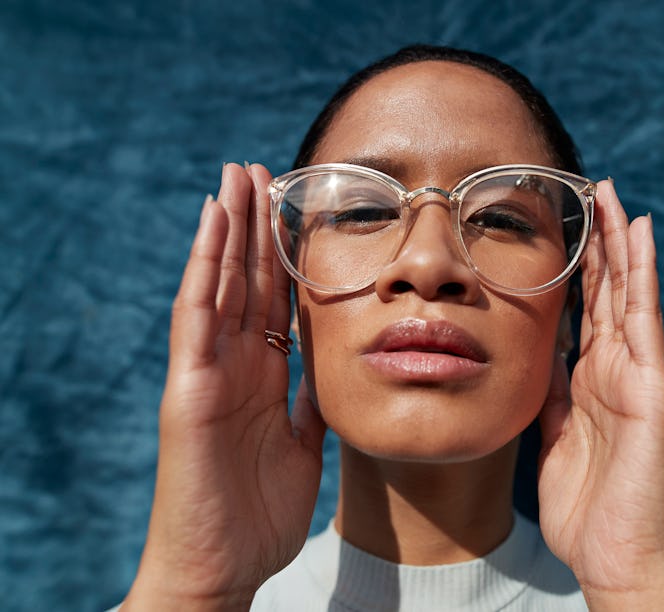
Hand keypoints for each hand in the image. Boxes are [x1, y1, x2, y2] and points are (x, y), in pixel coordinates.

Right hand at [123, 164, 325, 610]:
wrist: (222, 568)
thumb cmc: (257, 514)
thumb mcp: (301, 444)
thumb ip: (309, 401)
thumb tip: (330, 369)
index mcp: (263, 375)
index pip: (274, 300)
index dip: (283, 254)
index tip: (294, 209)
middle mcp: (234, 364)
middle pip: (246, 280)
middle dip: (254, 225)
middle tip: (260, 171)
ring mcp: (209, 371)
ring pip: (220, 283)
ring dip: (229, 228)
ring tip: (236, 176)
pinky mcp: (189, 388)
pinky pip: (196, 316)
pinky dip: (205, 266)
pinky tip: (214, 223)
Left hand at [536, 180, 663, 608]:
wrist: (609, 554)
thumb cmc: (581, 502)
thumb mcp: (550, 434)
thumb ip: (548, 392)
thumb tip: (537, 354)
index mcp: (588, 378)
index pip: (584, 309)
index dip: (577, 266)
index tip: (565, 224)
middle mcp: (614, 368)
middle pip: (606, 291)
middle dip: (600, 241)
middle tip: (592, 189)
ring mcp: (636, 375)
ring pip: (626, 295)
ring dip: (620, 244)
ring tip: (614, 196)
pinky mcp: (651, 390)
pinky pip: (643, 322)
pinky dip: (640, 277)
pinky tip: (638, 237)